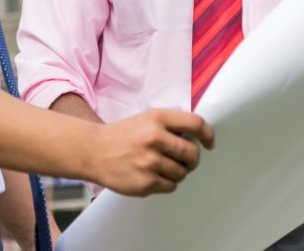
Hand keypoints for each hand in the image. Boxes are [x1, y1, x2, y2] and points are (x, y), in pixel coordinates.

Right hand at [86, 109, 214, 195]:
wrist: (94, 151)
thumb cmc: (123, 135)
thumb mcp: (147, 119)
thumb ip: (171, 125)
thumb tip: (198, 138)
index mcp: (157, 118)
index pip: (195, 124)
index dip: (208, 135)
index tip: (209, 143)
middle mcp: (154, 138)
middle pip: (192, 153)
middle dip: (192, 158)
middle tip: (185, 159)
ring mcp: (150, 162)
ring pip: (182, 172)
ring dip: (178, 171)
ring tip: (162, 166)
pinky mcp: (145, 182)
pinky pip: (171, 186)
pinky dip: (167, 182)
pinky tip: (153, 174)